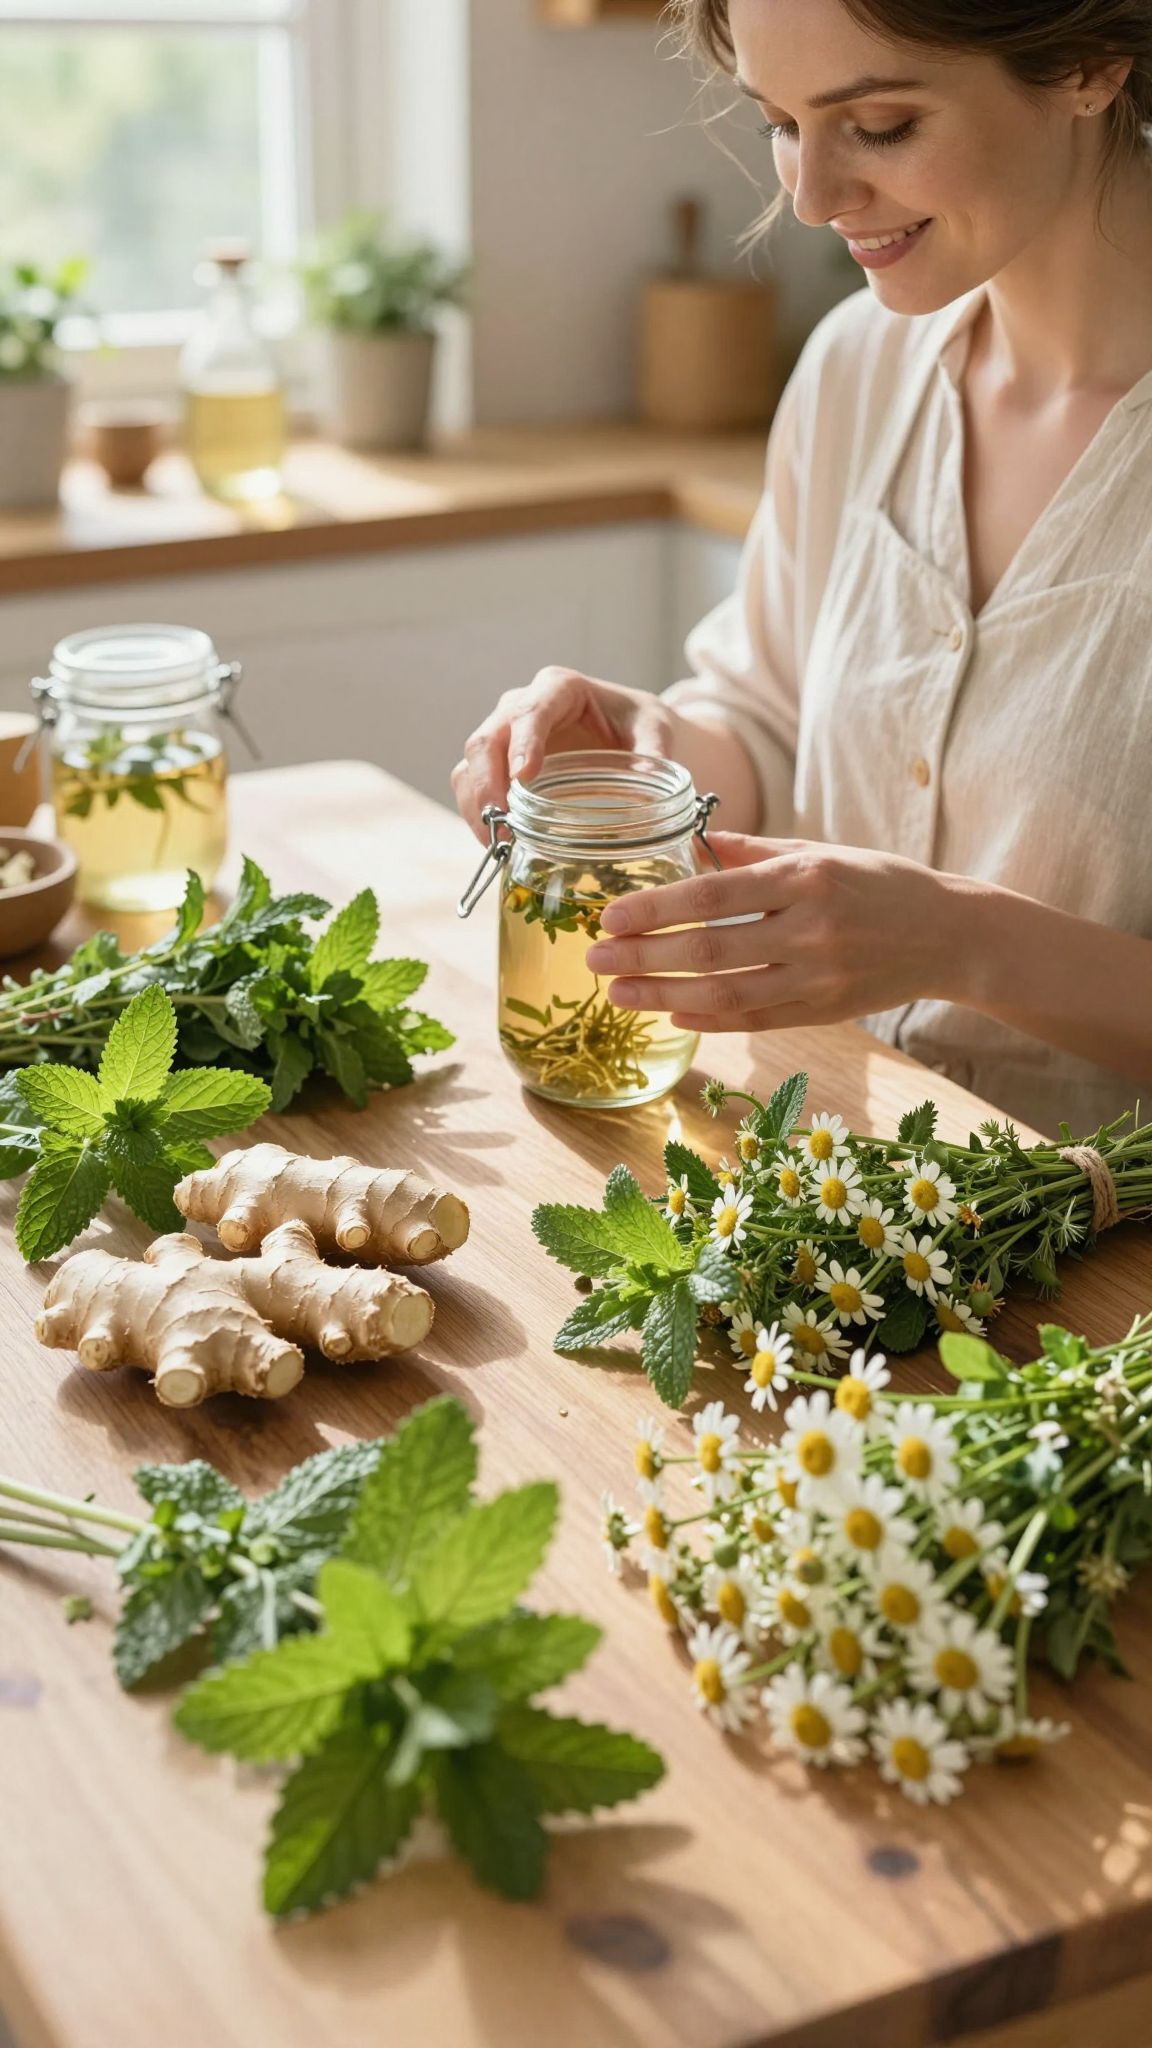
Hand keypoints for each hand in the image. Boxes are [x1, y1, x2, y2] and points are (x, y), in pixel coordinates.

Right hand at [452, 666, 682, 841]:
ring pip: (470, 766)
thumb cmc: (638, 725)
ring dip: (477, 807)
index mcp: (560, 689)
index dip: (523, 743)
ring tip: (498, 845)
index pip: (531, 710)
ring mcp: (504, 737)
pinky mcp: (498, 766)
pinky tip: (498, 844)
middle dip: (488, 784)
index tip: (524, 778)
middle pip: (486, 740)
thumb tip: (650, 794)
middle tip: (504, 827)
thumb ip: (654, 754)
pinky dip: (478, 816)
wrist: (629, 732)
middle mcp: (521, 707)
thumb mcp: (655, 730)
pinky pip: (473, 788)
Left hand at [583, 832, 970, 1030]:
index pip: (712, 893)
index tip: (610, 915)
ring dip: (662, 995)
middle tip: (594, 959)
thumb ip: (755, 853)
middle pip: (708, 948)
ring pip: (725, 993)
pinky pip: (755, 1020)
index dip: (655, 908)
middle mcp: (809, 929)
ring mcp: (817, 977)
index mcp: (804, 878)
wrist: (950, 935)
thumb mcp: (821, 852)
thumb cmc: (880, 884)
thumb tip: (691, 846)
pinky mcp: (825, 1011)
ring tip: (618, 992)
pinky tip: (671, 1011)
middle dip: (643, 955)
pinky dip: (708, 1019)